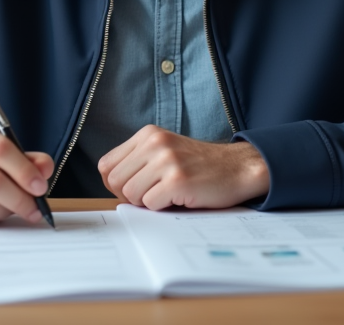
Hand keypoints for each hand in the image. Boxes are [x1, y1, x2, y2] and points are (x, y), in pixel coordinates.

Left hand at [98, 125, 268, 209]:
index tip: (135, 188)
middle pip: (115, 181)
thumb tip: (109, 184)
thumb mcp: (164, 151)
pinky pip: (150, 205)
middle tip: (153, 195)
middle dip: (130, 195)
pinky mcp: (177, 180)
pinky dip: (162, 208)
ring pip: (131, 194)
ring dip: (147, 202)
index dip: (115, 183)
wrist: (238, 168)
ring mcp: (166, 160)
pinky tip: (180, 198)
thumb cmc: (199, 166)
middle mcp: (155, 143)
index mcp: (147, 134)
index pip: (106, 165)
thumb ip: (138, 161)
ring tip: (169, 194)